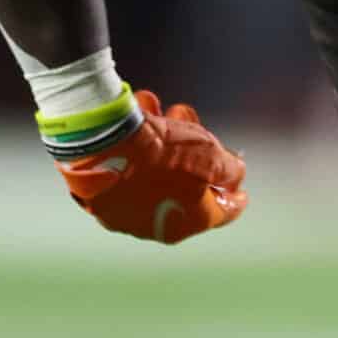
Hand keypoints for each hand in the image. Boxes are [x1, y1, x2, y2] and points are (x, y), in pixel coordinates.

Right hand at [54, 91, 246, 244]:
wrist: (103, 140)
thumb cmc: (162, 151)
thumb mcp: (211, 156)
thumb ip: (229, 171)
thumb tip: (233, 178)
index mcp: (183, 224)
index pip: (220, 213)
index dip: (234, 199)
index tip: (238, 193)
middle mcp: (152, 225)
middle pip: (187, 188)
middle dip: (196, 154)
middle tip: (197, 129)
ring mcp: (123, 211)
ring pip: (157, 173)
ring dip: (167, 142)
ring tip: (167, 112)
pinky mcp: (99, 195)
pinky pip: (129, 168)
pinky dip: (139, 146)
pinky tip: (144, 117)